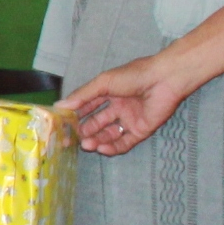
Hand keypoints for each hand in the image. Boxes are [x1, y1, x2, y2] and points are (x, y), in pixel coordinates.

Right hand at [60, 49, 202, 155]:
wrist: (164, 80)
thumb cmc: (133, 76)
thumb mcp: (103, 83)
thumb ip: (82, 96)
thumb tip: (59, 106)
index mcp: (107, 94)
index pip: (87, 108)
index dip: (74, 116)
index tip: (60, 126)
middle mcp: (117, 108)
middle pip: (96, 123)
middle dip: (84, 132)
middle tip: (71, 141)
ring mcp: (129, 120)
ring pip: (109, 134)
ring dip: (96, 140)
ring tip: (86, 145)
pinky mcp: (141, 130)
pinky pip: (125, 142)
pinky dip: (113, 147)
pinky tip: (102, 148)